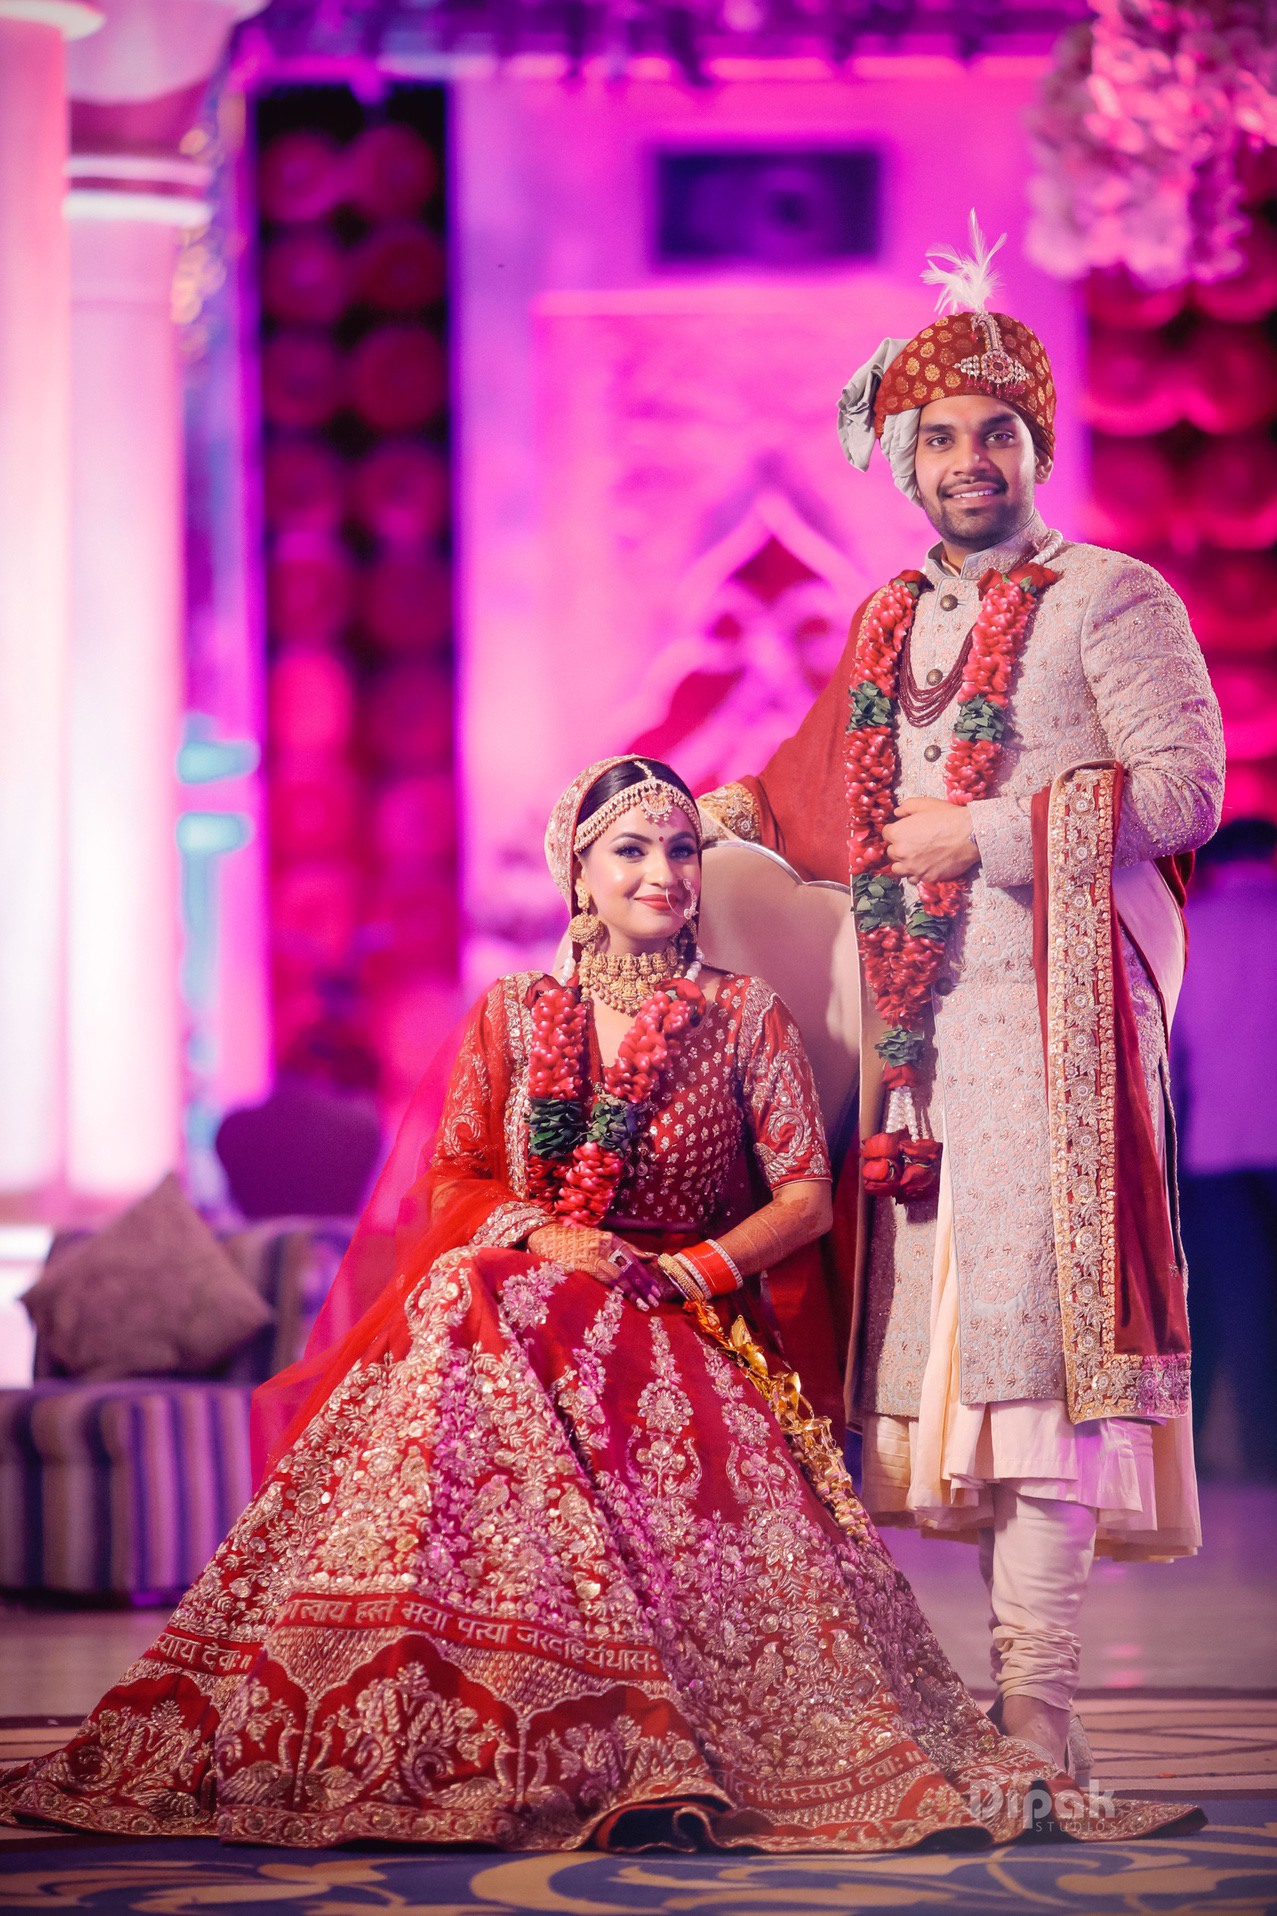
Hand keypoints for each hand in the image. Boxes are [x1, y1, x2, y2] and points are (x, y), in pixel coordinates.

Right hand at [526, 1225, 672, 1310]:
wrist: (549, 1239)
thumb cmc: (578, 1241)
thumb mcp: (602, 1239)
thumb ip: (626, 1248)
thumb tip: (652, 1257)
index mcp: (610, 1238)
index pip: (633, 1259)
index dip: (645, 1275)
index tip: (655, 1290)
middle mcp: (603, 1245)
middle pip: (628, 1269)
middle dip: (643, 1286)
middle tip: (654, 1300)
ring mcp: (592, 1256)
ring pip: (618, 1276)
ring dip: (632, 1292)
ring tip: (644, 1304)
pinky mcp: (581, 1266)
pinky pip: (602, 1280)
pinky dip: (615, 1290)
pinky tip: (624, 1299)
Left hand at [882, 796, 980, 882]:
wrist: (970, 835)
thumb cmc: (947, 817)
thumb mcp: (924, 804)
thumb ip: (906, 807)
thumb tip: (897, 813)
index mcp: (897, 833)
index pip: (886, 834)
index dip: (896, 830)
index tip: (905, 830)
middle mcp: (901, 852)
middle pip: (891, 852)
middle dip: (900, 847)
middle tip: (913, 843)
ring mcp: (913, 867)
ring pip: (898, 869)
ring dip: (904, 863)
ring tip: (915, 857)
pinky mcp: (926, 877)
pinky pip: (913, 879)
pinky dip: (916, 874)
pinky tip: (924, 866)